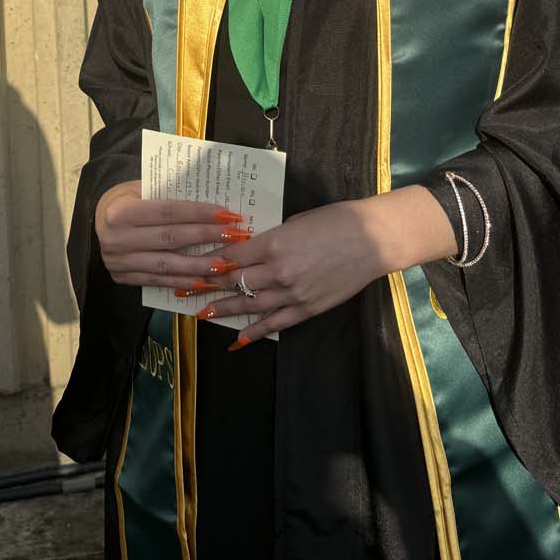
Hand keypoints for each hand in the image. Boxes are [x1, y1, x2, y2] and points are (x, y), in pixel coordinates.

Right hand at [93, 181, 247, 286]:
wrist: (96, 217)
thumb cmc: (128, 197)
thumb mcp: (142, 187)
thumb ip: (169, 194)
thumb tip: (212, 200)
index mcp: (121, 211)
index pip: (169, 212)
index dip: (201, 214)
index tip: (229, 215)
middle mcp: (117, 239)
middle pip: (171, 239)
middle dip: (207, 238)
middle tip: (236, 237)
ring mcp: (118, 262)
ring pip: (166, 265)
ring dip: (200, 267)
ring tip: (226, 264)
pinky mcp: (122, 278)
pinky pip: (158, 281)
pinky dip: (182, 283)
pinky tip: (204, 282)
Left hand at [197, 186, 456, 344]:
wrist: (373, 239)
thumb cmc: (335, 220)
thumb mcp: (296, 221)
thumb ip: (270, 238)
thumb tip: (248, 247)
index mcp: (274, 243)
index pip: (232, 256)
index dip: (210, 261)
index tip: (194, 264)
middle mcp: (279, 271)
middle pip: (235, 282)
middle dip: (208, 286)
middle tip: (186, 290)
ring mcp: (293, 293)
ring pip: (250, 306)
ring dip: (224, 310)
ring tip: (203, 314)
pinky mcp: (308, 309)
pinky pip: (276, 324)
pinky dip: (255, 332)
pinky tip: (239, 339)